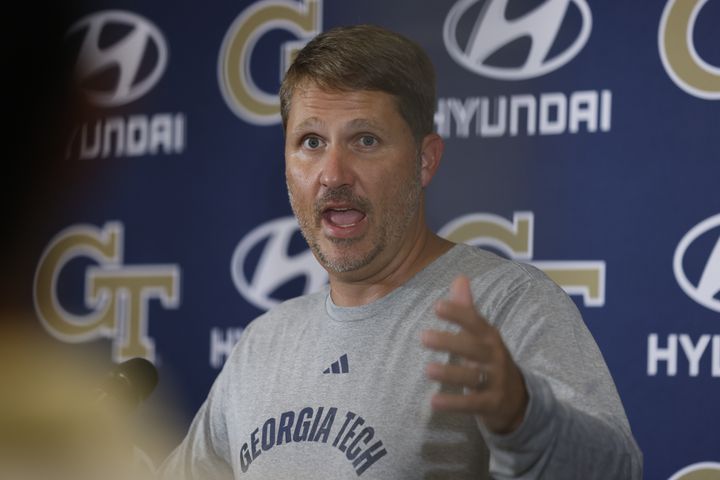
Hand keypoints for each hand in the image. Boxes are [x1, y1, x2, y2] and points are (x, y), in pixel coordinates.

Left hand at [421, 275, 527, 433]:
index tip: (437, 306)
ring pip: (473, 376)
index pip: (475, 322)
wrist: (518, 400)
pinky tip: (433, 402)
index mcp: (490, 337)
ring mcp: (495, 381)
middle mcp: (495, 357)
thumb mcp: (482, 335)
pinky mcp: (492, 404)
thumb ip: (468, 309)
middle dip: (450, 342)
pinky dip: (454, 403)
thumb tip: (460, 277)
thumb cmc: (490, 360)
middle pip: (473, 348)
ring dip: (450, 373)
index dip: (458, 314)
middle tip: (423, 337)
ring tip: (427, 370)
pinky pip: (472, 404)